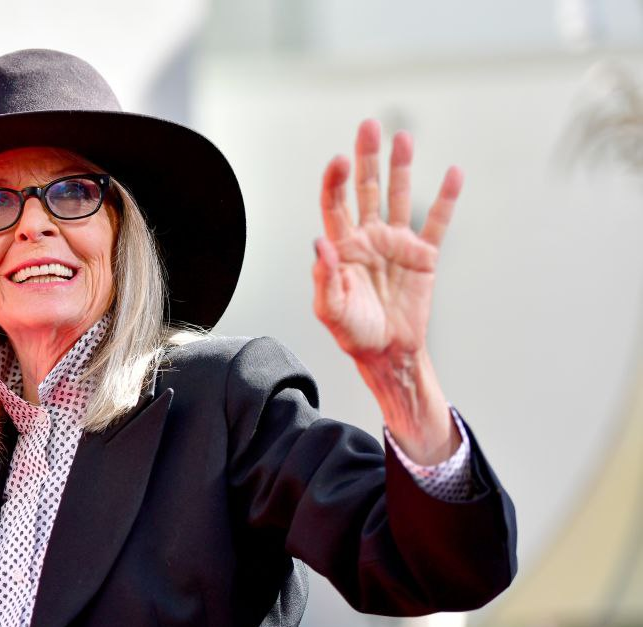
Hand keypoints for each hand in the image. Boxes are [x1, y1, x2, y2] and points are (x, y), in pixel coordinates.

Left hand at [313, 119, 462, 463]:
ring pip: (398, 197)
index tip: (339, 161)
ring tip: (403, 137)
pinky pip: (437, 222)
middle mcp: (368, 238)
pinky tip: (453, 173)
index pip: (335, 205)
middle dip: (367, 158)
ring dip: (401, 167)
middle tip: (369, 126)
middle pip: (366, 189)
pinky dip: (446, 198)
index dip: (335, 181)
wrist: (387, 354)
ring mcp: (396, 244)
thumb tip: (320, 243)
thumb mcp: (331, 311)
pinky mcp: (424, 256)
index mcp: (342, 248)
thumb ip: (324, 278)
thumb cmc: (354, 334)